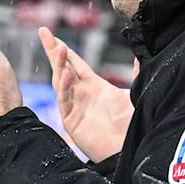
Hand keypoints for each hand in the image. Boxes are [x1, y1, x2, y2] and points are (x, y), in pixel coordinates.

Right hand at [38, 27, 133, 161]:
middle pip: (62, 67)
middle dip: (53, 50)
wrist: (128, 151)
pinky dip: (64, 86)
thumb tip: (140, 56)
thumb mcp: (134, 95)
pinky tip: (66, 73)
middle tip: (43, 32)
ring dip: (60, 64)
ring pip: (61, 80)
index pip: (74, 63)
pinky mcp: (71, 120)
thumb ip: (136, 74)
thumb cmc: (130, 126)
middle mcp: (80, 94)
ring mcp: (73, 106)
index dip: (63, 49)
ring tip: (60, 47)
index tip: (51, 34)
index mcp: (93, 86)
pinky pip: (64, 99)